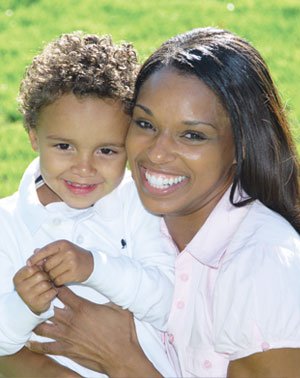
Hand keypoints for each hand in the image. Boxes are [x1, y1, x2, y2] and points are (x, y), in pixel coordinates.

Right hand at [13, 265, 56, 313]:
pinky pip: (50, 293)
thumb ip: (37, 262)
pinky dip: (53, 291)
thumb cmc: (35, 283)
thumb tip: (41, 253)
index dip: (40, 268)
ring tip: (49, 285)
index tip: (42, 271)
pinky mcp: (37, 304)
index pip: (31, 268)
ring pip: (46, 285)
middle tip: (48, 278)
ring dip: (50, 284)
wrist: (34, 302)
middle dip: (47, 276)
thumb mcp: (33, 272)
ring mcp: (28, 297)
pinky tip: (50, 291)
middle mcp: (20, 288)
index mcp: (17, 278)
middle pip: (40, 276)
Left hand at [27, 240, 93, 285]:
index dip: (35, 258)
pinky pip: (58, 280)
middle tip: (50, 270)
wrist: (91, 263)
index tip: (28, 263)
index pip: (44, 251)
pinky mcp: (73, 273)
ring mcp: (71, 262)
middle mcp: (67, 252)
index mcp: (62, 244)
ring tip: (58, 273)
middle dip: (46, 270)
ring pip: (51, 274)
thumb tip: (34, 252)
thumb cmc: (74, 256)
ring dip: (52, 276)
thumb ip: (48, 250)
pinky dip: (57, 281)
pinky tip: (62, 278)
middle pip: (47, 265)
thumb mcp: (62, 249)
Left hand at [27, 287, 160, 376]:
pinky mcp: (67, 350)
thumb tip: (115, 286)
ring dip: (36, 321)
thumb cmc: (122, 331)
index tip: (50, 281)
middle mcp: (71, 320)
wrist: (121, 356)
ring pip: (43, 327)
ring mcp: (67, 336)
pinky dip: (36, 345)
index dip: (54, 285)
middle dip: (42, 301)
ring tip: (31, 316)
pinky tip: (30, 342)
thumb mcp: (119, 307)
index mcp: (83, 307)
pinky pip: (46, 347)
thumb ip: (112, 296)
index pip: (62, 291)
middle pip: (48, 307)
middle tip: (36, 297)